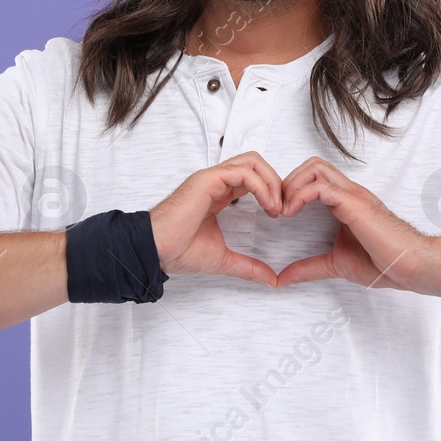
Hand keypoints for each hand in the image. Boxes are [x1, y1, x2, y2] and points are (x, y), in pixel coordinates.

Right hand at [149, 152, 284, 285]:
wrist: (157, 251)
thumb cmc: (179, 251)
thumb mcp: (224, 259)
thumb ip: (248, 266)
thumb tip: (271, 279)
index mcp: (219, 194)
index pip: (252, 178)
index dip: (271, 191)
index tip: (280, 214)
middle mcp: (216, 182)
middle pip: (255, 163)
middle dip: (276, 181)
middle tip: (284, 206)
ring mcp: (211, 178)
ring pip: (252, 161)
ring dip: (271, 181)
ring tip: (277, 206)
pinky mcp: (208, 180)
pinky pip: (243, 172)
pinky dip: (261, 186)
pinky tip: (267, 205)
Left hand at [274, 157, 429, 290]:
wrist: (409, 266)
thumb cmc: (383, 262)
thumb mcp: (335, 264)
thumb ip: (309, 268)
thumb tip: (282, 279)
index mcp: (345, 201)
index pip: (314, 176)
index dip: (291, 189)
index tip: (278, 213)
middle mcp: (348, 192)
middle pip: (312, 164)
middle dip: (288, 181)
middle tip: (277, 208)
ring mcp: (352, 195)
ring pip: (315, 167)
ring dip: (292, 185)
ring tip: (283, 210)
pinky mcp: (354, 203)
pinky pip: (321, 187)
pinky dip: (300, 196)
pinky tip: (291, 213)